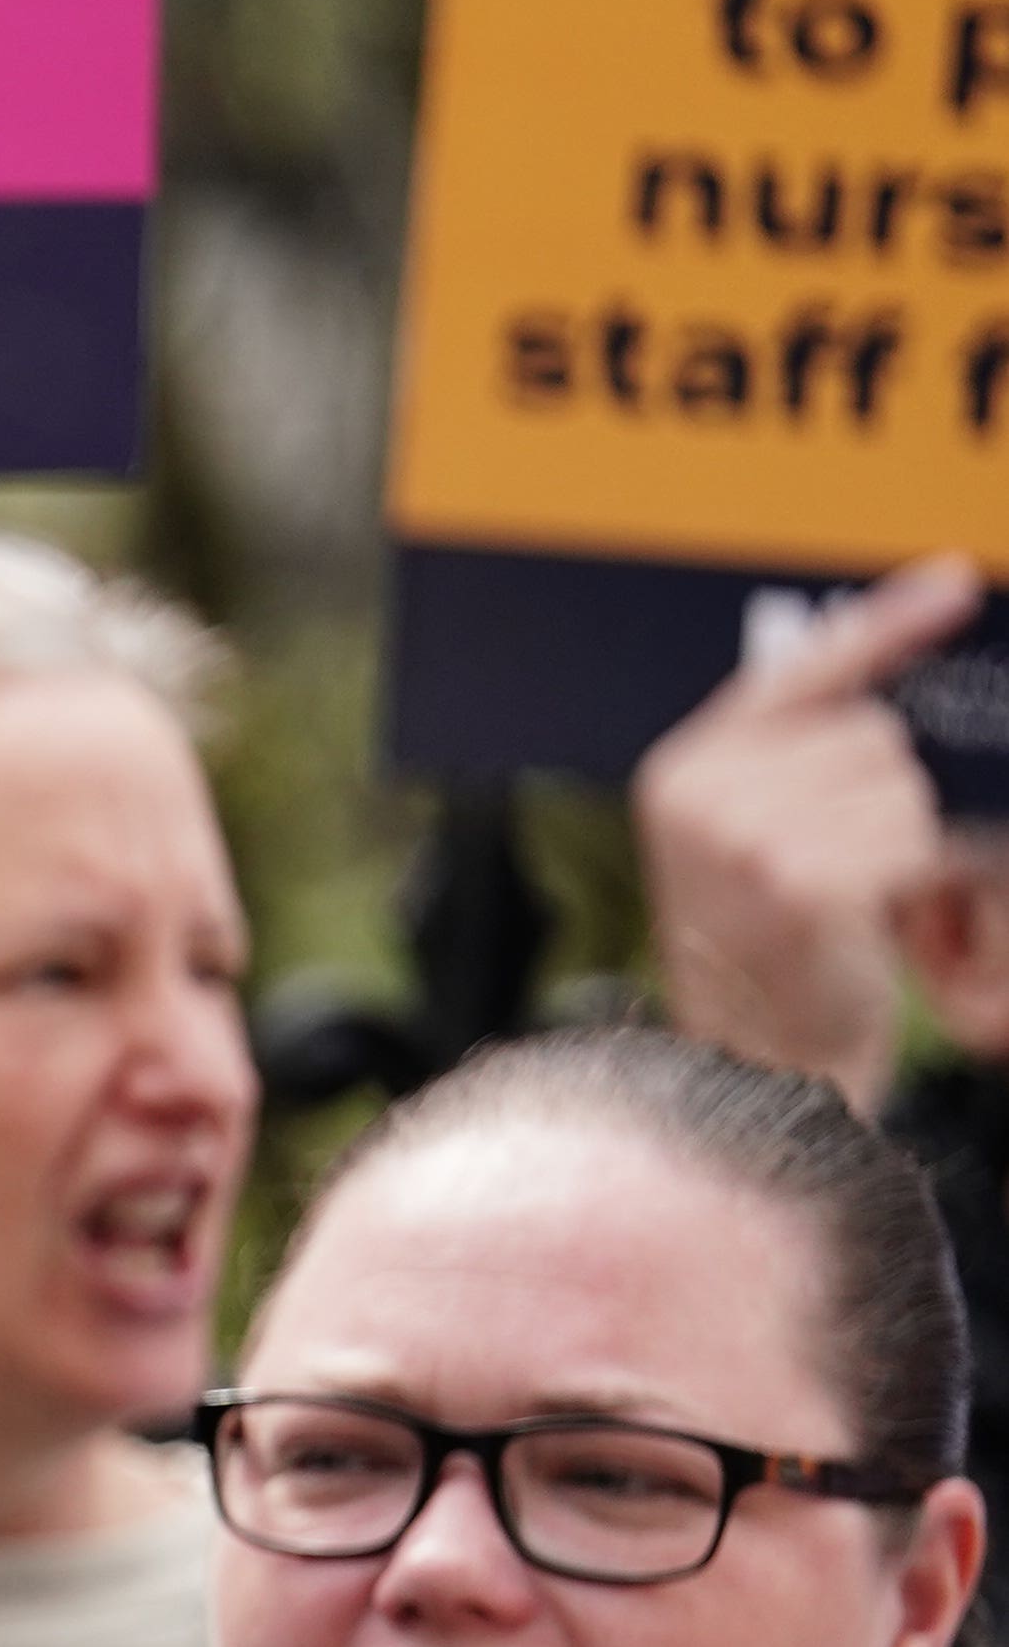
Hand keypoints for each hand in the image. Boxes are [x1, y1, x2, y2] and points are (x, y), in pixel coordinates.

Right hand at [640, 554, 980, 1110]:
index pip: (801, 670)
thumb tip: (889, 700)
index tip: (960, 581)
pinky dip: (914, 878)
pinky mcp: (798, 879)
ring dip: (905, 843)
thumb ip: (796, 760)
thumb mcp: (754, 840)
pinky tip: (873, 916)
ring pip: (896, 788)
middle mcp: (703, 793)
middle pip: (869, 736)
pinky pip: (906, 840)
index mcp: (687, 769)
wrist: (752, 1065)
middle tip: (856, 864)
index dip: (888, 624)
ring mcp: (745, 835)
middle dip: (888, 796)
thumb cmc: (771, 956)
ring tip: (859, 898)